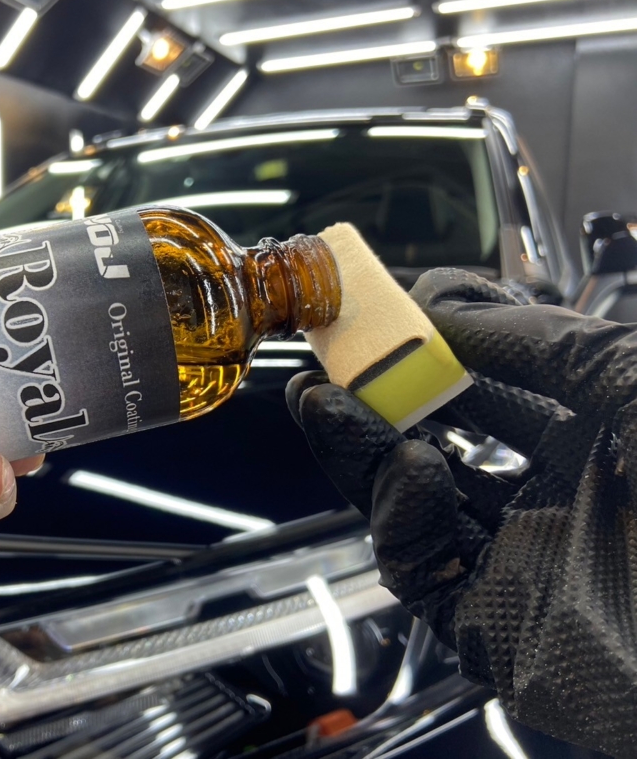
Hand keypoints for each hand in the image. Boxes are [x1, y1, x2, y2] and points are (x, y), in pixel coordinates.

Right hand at [287, 268, 636, 756]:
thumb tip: (452, 308)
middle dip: (381, 398)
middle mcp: (559, 502)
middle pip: (443, 442)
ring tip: (325, 400)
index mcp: (605, 445)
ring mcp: (521, 561)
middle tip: (338, 358)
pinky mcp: (491, 623)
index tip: (406, 314)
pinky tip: (409, 467)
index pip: (503, 389)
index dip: (448, 350)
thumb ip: (547, 345)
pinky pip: (418, 567)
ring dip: (361, 447)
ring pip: (413, 502)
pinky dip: (399, 512)